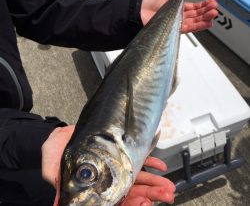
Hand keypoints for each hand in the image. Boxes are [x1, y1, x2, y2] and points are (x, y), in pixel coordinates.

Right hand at [42, 127, 174, 205]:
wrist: (60, 135)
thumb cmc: (54, 152)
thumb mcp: (55, 169)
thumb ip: (60, 186)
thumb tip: (57, 204)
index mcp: (94, 189)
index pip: (115, 201)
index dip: (130, 204)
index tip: (145, 203)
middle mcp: (107, 180)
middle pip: (131, 191)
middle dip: (150, 195)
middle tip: (167, 195)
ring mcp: (115, 167)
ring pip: (138, 178)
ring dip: (154, 182)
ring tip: (168, 186)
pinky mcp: (119, 153)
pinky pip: (137, 159)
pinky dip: (150, 163)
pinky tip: (160, 167)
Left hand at [141, 0, 217, 32]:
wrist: (137, 9)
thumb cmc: (147, 0)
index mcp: (176, 7)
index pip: (192, 7)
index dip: (202, 5)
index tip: (211, 1)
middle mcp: (177, 16)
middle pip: (195, 15)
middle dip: (206, 11)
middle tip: (215, 8)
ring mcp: (175, 23)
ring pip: (193, 22)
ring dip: (204, 19)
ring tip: (214, 14)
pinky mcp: (172, 30)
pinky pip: (187, 29)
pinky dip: (197, 26)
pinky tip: (206, 23)